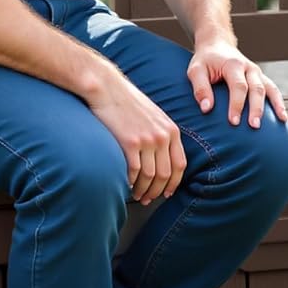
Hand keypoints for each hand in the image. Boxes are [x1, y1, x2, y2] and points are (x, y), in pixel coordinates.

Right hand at [84, 66, 186, 204]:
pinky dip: (132, 183)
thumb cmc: (126, 101)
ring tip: (136, 196)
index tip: (166, 192)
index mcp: (171, 130)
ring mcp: (147, 139)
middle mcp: (162, 136)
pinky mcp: (130, 142)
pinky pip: (135, 172)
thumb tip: (160, 158)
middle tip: (148, 199)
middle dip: (157, 191)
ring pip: (151, 177)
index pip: (180, 164)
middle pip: (165, 174)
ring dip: (144, 191)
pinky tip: (127, 185)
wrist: (107, 88)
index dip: (174, 183)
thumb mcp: (154, 115)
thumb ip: (161, 134)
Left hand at [187, 37, 287, 127]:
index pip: (238, 86)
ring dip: (276, 105)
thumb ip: (200, 88)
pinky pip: (273, 89)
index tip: (234, 122)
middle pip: (257, 89)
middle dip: (256, 109)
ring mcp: (257, 72)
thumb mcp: (196, 71)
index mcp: (233, 64)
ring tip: (281, 121)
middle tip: (254, 126)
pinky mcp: (260, 78)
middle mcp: (249, 68)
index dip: (237, 104)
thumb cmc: (206, 60)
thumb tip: (206, 108)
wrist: (217, 45)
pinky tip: (283, 117)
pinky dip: (279, 102)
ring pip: (269, 88)